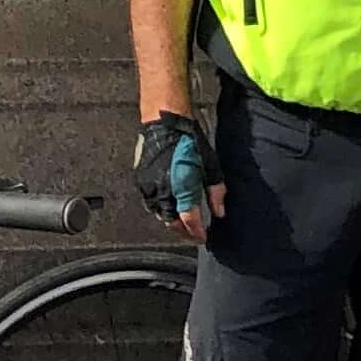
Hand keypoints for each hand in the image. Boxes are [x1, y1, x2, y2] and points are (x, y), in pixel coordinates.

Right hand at [133, 114, 221, 239]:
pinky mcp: (141, 180)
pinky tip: (168, 205)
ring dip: (171, 220)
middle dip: (183, 231)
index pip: (189, 221)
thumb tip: (219, 212)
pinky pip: (150, 203)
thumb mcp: (210, 164)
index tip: (203, 238)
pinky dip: (160, 208)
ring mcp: (149, 186)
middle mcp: (163, 190)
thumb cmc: (188, 140)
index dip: (197, 233)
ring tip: (181, 221)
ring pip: (159, 214)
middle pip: (172, 223)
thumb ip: (216, 191)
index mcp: (182, 186)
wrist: (164, 122)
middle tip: (193, 233)